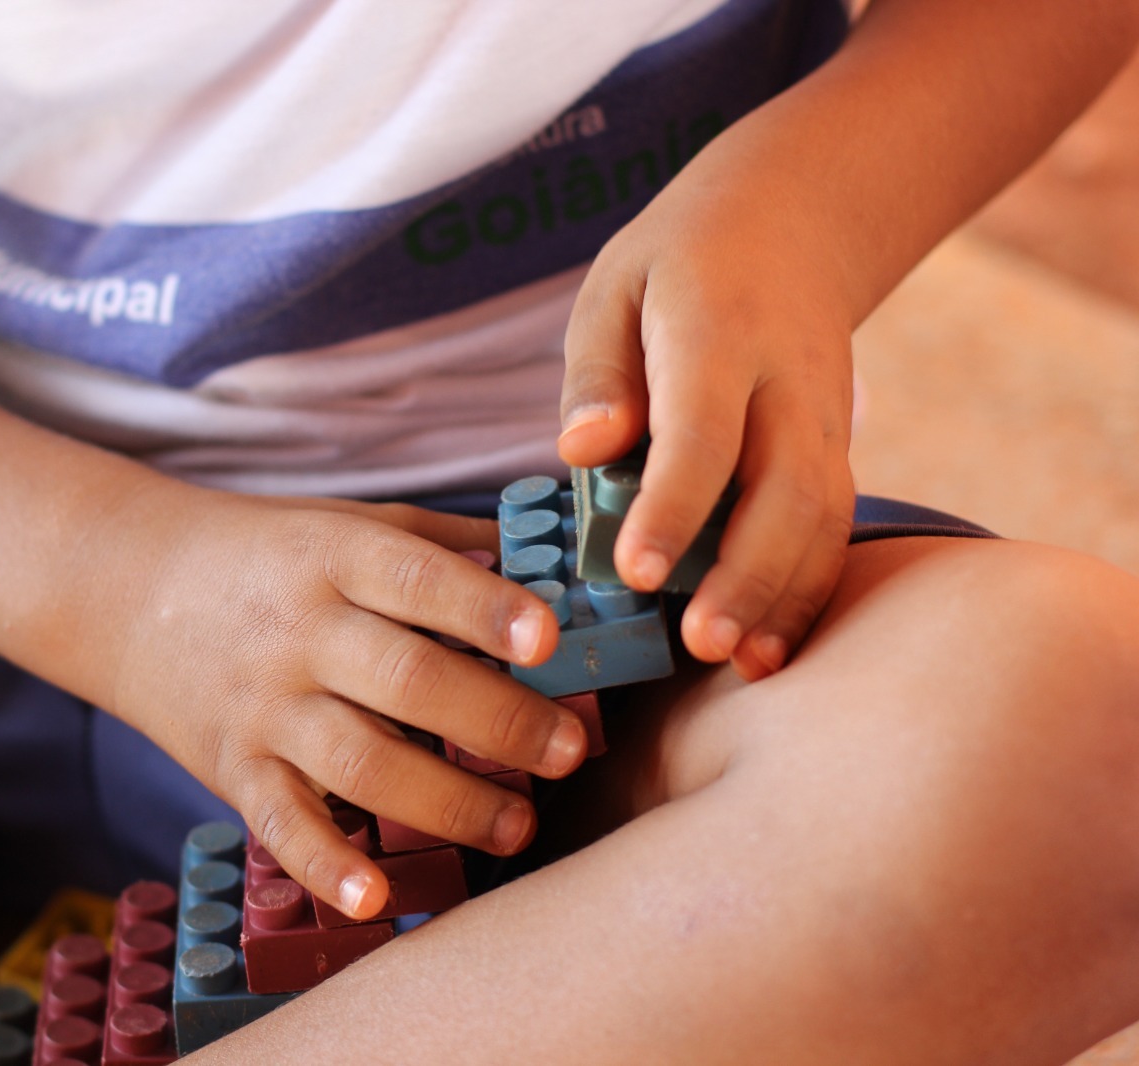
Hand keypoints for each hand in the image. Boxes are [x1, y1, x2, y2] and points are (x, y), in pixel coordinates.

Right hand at [98, 488, 589, 919]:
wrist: (125, 586)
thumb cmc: (264, 555)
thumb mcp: (343, 521)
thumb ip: (438, 545)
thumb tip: (546, 567)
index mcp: (334, 557)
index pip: (417, 580)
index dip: (484, 611)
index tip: (549, 639)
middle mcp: (300, 631)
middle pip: (407, 682)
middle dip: (498, 722)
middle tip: (569, 753)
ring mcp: (263, 704)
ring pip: (361, 763)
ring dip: (448, 802)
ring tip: (516, 825)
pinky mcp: (232, 765)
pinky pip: (279, 823)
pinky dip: (324, 866)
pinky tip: (376, 900)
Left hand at [557, 163, 856, 681]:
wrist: (793, 224)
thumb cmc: (677, 266)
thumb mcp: (613, 288)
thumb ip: (598, 373)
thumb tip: (582, 451)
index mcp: (719, 334)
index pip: (702, 433)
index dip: (673, 507)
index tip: (635, 571)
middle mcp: (787, 384)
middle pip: (784, 490)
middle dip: (745, 574)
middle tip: (700, 644)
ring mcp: (824, 420)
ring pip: (821, 518)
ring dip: (785, 597)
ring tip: (742, 666)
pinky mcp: (835, 451)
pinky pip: (832, 527)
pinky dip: (807, 589)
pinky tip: (771, 647)